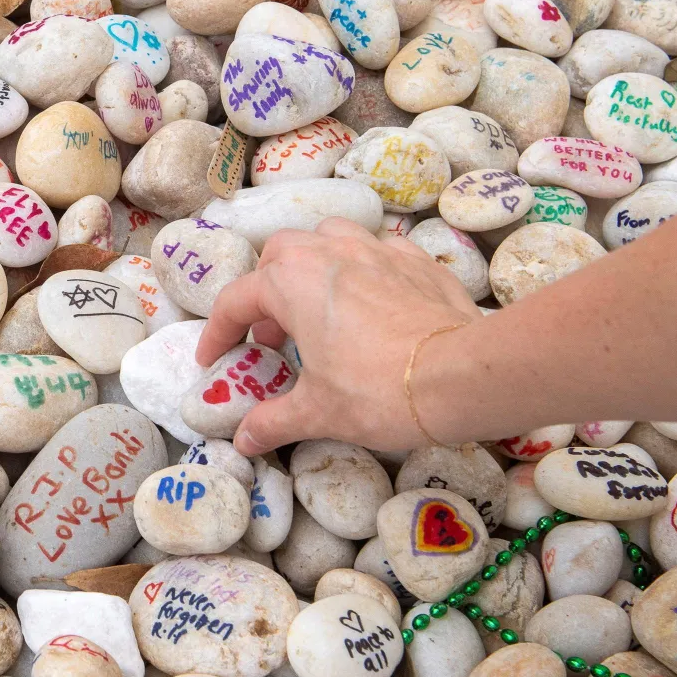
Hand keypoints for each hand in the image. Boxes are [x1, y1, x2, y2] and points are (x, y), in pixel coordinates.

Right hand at [195, 217, 480, 455]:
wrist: (462, 375)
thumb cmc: (378, 390)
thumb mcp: (317, 413)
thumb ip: (273, 421)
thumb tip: (244, 439)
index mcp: (291, 283)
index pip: (236, 301)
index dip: (218, 332)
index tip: (214, 359)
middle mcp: (328, 253)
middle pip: (279, 254)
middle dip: (265, 287)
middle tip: (271, 332)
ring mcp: (376, 250)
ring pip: (328, 236)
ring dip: (313, 263)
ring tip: (318, 303)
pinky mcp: (416, 260)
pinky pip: (378, 249)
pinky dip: (364, 267)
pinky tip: (371, 297)